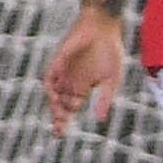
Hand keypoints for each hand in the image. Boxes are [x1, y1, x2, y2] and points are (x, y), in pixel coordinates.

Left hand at [44, 6, 127, 129]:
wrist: (103, 27)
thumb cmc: (110, 51)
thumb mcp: (112, 80)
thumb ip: (105, 98)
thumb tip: (99, 119)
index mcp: (83, 87)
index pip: (71, 108)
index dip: (64, 121)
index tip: (60, 134)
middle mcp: (71, 81)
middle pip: (60, 104)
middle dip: (58, 118)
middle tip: (59, 130)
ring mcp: (64, 71)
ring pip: (53, 93)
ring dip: (54, 105)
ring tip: (59, 116)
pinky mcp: (59, 61)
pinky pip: (50, 76)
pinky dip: (50, 87)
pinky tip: (54, 97)